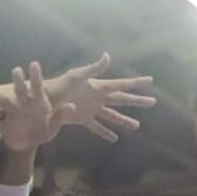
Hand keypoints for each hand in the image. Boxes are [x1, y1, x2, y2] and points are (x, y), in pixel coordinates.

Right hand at [0, 62, 72, 151]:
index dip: (36, 76)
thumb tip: (72, 106)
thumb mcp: (52, 127)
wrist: (26, 144)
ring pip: (3, 101)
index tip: (34, 64)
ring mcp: (12, 113)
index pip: (38, 88)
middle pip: (20, 91)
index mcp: (38, 104)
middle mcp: (23, 104)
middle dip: (18, 81)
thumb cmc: (41, 131)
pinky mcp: (4, 124)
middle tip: (17, 70)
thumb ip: (60, 117)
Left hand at [42, 54, 156, 142]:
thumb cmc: (59, 85)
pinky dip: (105, 132)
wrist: (43, 99)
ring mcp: (91, 109)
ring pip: (112, 116)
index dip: (136, 83)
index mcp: (98, 86)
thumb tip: (107, 56)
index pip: (122, 84)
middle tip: (153, 102)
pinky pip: (96, 127)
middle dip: (137, 101)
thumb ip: (93, 68)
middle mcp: (98, 97)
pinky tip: (114, 139)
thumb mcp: (76, 75)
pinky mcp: (82, 119)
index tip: (150, 80)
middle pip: (122, 99)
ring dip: (124, 120)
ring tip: (137, 126)